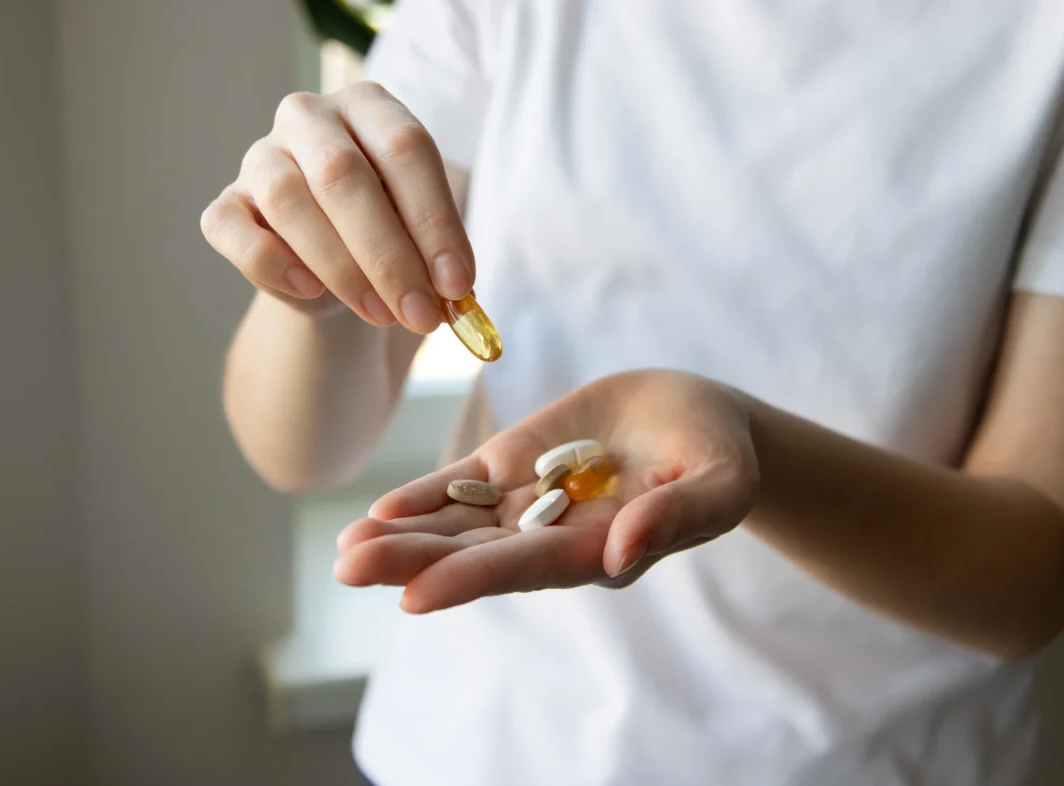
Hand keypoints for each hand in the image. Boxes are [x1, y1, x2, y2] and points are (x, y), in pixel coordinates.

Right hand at [200, 82, 472, 328]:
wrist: (332, 264)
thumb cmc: (388, 233)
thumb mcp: (420, 235)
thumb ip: (435, 255)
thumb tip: (453, 294)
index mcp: (369, 106)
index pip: (405, 148)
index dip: (435, 220)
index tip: (457, 284)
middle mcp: (309, 117)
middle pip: (343, 174)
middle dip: (390, 256)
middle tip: (422, 313)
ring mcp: (260, 156)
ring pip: (287, 200)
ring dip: (341, 268)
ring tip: (381, 314)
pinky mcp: (227, 204)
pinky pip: (233, 229)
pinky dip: (272, 264)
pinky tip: (311, 291)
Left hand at [334, 370, 759, 611]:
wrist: (694, 415)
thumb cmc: (718, 454)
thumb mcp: (719, 483)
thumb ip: (678, 517)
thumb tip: (619, 554)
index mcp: (598, 548)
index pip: (528, 568)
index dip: (473, 578)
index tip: (416, 595)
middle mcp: (552, 534)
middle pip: (475, 552)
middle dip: (412, 561)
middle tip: (349, 568)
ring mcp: (528, 500)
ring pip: (458, 524)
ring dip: (402, 536)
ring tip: (344, 550)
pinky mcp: (515, 462)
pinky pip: (463, 484)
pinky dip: (423, 496)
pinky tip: (379, 511)